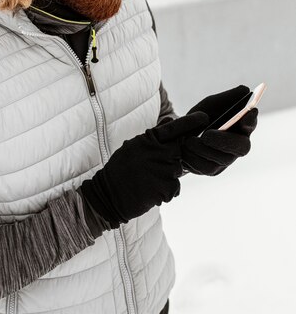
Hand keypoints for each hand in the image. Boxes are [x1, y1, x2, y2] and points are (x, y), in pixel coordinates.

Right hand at [79, 111, 208, 228]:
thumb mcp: (133, 146)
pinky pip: (174, 188)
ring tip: (147, 181)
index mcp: (147, 139)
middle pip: (179, 151)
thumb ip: (153, 136)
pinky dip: (165, 192)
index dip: (190, 122)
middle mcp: (157, 152)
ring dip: (166, 178)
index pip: (174, 127)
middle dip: (173, 158)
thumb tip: (170, 120)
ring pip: (177, 171)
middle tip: (156, 167)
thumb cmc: (120, 170)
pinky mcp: (166, 188)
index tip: (205, 117)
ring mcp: (162, 170)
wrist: (108, 195)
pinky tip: (149, 192)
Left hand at [181, 85, 257, 174]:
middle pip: (241, 148)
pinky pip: (204, 168)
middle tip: (206, 135)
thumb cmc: (200, 118)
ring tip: (188, 140)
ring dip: (202, 149)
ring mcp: (226, 160)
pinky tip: (184, 149)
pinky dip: (192, 157)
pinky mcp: (212, 170)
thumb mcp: (210, 105)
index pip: (251, 124)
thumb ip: (227, 98)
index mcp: (240, 127)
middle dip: (223, 141)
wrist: (180, 134)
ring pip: (220, 160)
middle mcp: (237, 145)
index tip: (246, 114)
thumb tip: (245, 89)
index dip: (250, 121)